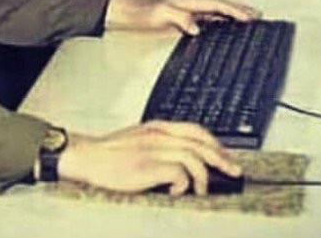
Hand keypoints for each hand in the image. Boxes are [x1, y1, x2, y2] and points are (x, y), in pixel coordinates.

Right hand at [59, 121, 241, 195]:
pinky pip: (178, 172)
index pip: (196, 129)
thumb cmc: (110, 153)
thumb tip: (183, 159)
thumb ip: (160, 143)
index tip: (226, 155)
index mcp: (158, 127)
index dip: (215, 142)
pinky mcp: (148, 166)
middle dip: (221, 158)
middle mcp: (159, 135)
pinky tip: (178, 192)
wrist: (87, 157)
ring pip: (193, 157)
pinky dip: (184, 184)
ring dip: (203, 176)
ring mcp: (154, 149)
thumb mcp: (139, 140)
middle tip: (234, 171)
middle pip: (200, 143)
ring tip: (202, 190)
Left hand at [104, 0, 259, 33]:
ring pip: (216, 13)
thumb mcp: (161, 14)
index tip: (250, 16)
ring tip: (247, 22)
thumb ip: (180, 19)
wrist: (127, 14)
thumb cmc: (142, 12)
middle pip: (221, 7)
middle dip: (239, 11)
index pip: (218, 5)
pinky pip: (208, 21)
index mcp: (189, 1)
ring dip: (232, 17)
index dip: (235, 11)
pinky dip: (220, 23)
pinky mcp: (183, 21)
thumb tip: (196, 28)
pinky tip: (224, 30)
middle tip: (257, 17)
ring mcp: (188, 12)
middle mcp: (191, 4)